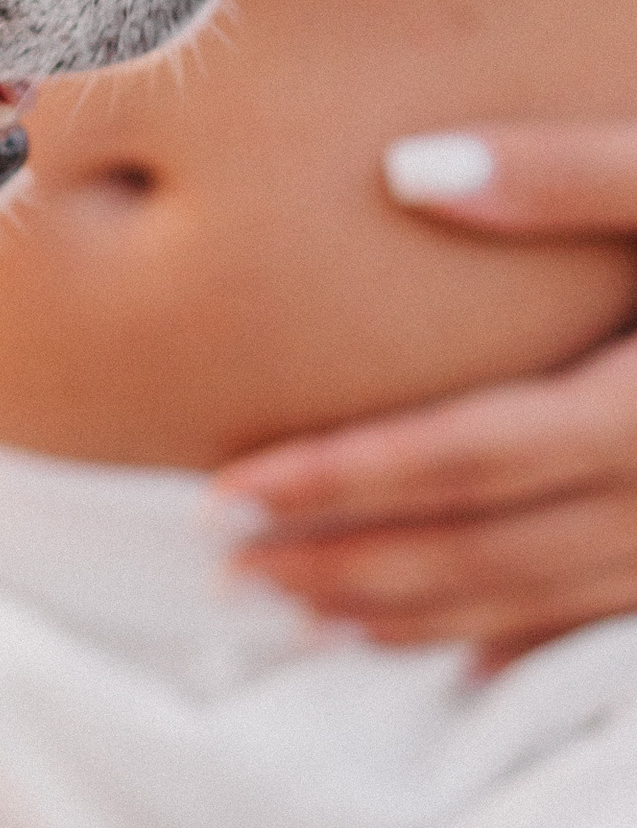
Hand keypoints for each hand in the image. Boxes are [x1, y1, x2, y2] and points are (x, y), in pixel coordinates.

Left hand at [221, 122, 636, 663]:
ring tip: (304, 611)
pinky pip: (614, 617)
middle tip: (229, 572)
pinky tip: (459, 655)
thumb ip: (564, 172)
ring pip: (540, 602)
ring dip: (413, 613)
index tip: (231, 490)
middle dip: (348, 565)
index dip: (340, 477)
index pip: (460, 455)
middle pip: (482, 550)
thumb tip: (406, 172)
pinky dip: (527, 637)